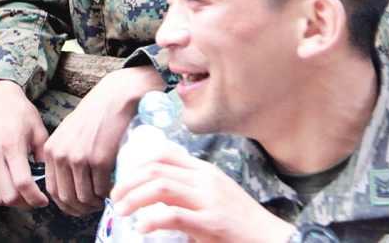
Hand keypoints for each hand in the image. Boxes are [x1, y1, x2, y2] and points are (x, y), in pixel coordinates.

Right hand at [0, 80, 49, 207]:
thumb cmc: (21, 113)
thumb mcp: (39, 132)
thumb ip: (43, 158)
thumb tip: (47, 182)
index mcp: (12, 146)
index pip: (23, 184)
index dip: (36, 198)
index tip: (44, 200)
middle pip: (8, 196)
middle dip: (25, 203)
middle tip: (35, 198)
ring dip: (11, 201)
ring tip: (23, 194)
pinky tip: (10, 187)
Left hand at [42, 66, 163, 214]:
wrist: (114, 99)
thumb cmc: (93, 117)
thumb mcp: (68, 134)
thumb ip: (63, 157)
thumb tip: (66, 186)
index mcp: (51, 150)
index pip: (52, 190)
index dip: (66, 204)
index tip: (78, 207)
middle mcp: (61, 155)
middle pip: (66, 198)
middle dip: (80, 209)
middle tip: (93, 207)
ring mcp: (79, 158)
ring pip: (84, 197)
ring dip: (95, 204)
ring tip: (104, 199)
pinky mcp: (99, 160)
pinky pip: (101, 190)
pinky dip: (107, 196)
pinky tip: (112, 190)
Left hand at [110, 141, 294, 242]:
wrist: (273, 239)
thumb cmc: (241, 221)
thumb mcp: (215, 194)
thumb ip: (190, 188)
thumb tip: (155, 190)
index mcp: (204, 170)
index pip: (164, 153)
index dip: (137, 162)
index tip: (124, 177)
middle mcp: (205, 179)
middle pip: (155, 169)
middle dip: (127, 182)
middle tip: (115, 198)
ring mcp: (209, 199)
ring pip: (160, 187)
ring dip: (134, 197)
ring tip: (121, 211)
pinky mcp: (212, 222)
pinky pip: (173, 215)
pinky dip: (151, 220)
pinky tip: (142, 228)